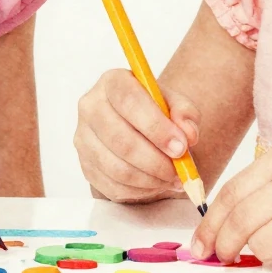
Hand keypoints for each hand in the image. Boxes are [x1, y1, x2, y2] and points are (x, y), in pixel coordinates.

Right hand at [74, 69, 200, 202]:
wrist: (137, 128)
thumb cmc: (154, 112)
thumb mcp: (174, 104)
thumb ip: (185, 113)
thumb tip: (188, 134)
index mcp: (113, 81)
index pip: (129, 101)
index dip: (155, 126)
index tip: (180, 147)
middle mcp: (91, 106)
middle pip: (121, 139)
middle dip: (156, 161)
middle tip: (179, 171)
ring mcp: (83, 137)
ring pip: (117, 168)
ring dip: (150, 179)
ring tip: (172, 179)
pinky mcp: (85, 165)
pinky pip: (113, 186)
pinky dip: (140, 191)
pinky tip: (155, 184)